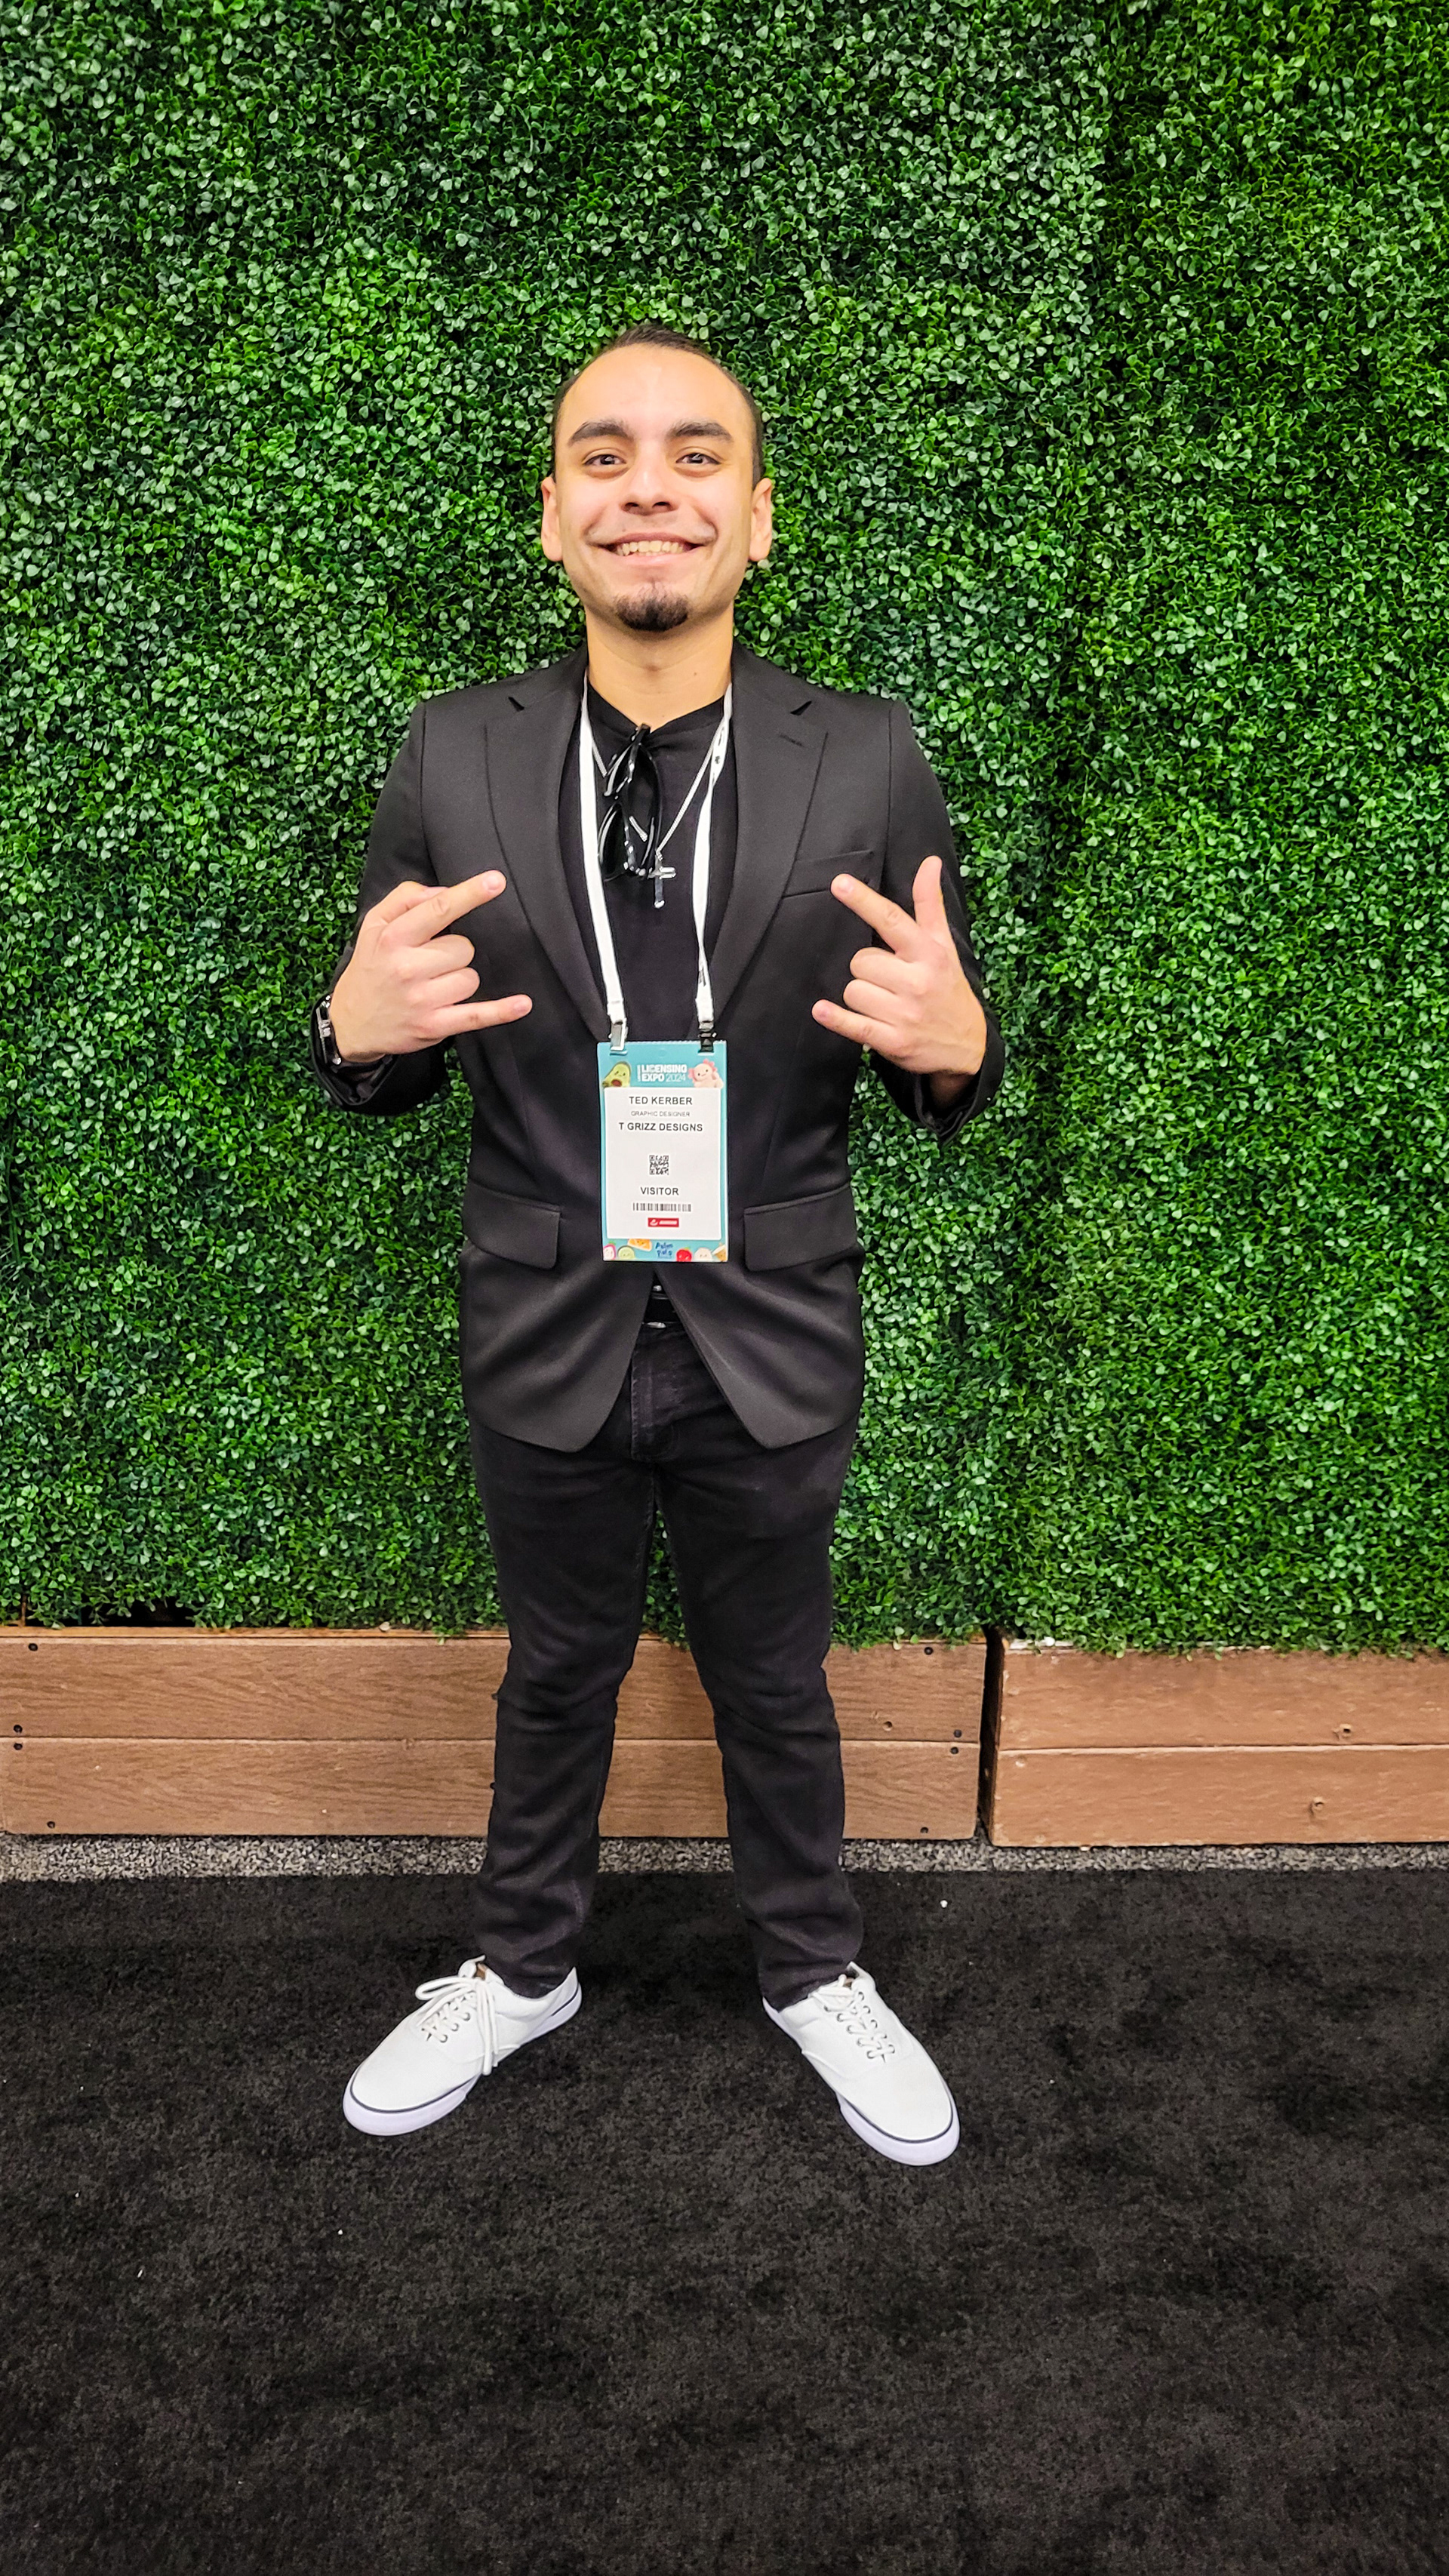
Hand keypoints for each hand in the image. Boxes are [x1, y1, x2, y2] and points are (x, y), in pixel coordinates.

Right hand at [327, 870, 531, 1061]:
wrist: (350, 1023)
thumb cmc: (370, 967)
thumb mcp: (373, 925)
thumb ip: (405, 899)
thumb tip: (443, 891)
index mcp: (393, 938)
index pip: (438, 910)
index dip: (470, 894)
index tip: (496, 881)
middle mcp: (407, 968)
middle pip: (463, 947)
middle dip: (454, 952)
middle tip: (430, 962)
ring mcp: (422, 999)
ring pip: (470, 977)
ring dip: (459, 979)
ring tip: (434, 986)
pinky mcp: (434, 1026)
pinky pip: (477, 1015)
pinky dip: (502, 1011)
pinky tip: (523, 1004)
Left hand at [811, 855, 986, 1088]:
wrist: (968, 1048)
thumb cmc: (950, 990)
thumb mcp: (945, 947)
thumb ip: (931, 905)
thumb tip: (930, 862)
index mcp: (929, 953)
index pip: (891, 920)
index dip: (864, 901)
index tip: (840, 883)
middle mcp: (917, 981)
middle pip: (861, 960)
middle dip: (867, 969)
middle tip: (888, 980)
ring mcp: (905, 1013)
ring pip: (853, 990)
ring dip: (861, 996)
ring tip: (884, 1004)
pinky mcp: (893, 1041)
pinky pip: (853, 1024)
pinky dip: (835, 1018)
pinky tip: (822, 1010)